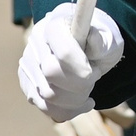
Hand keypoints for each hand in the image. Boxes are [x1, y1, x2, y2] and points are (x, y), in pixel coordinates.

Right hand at [19, 5, 124, 122]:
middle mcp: (35, 43)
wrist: (89, 49)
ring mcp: (28, 64)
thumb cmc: (100, 41)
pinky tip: (81, 102)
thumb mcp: (108, 37)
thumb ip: (101, 41)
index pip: (63, 51)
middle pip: (51, 74)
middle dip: (79, 83)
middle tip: (94, 76)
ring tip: (88, 89)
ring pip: (47, 95)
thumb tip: (91, 37)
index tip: (95, 72)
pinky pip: (44, 106)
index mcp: (55, 25)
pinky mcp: (27, 84)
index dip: (81, 67)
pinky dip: (66, 109)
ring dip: (75, 98)